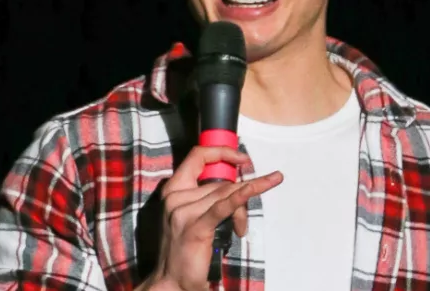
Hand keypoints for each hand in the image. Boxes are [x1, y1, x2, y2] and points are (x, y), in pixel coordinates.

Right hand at [142, 145, 283, 290]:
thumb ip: (206, 197)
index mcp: (172, 190)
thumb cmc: (183, 249)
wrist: (171, 282)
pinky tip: (258, 187)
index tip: (242, 157)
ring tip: (241, 228)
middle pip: (220, 183)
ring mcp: (183, 212)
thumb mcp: (191, 215)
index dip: (222, 151)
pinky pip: (224, 206)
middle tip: (243, 218)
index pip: (197, 156)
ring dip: (242, 211)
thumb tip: (237, 186)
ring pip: (226, 195)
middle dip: (240, 195)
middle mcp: (175, 197)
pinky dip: (243, 196)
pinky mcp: (196, 228)